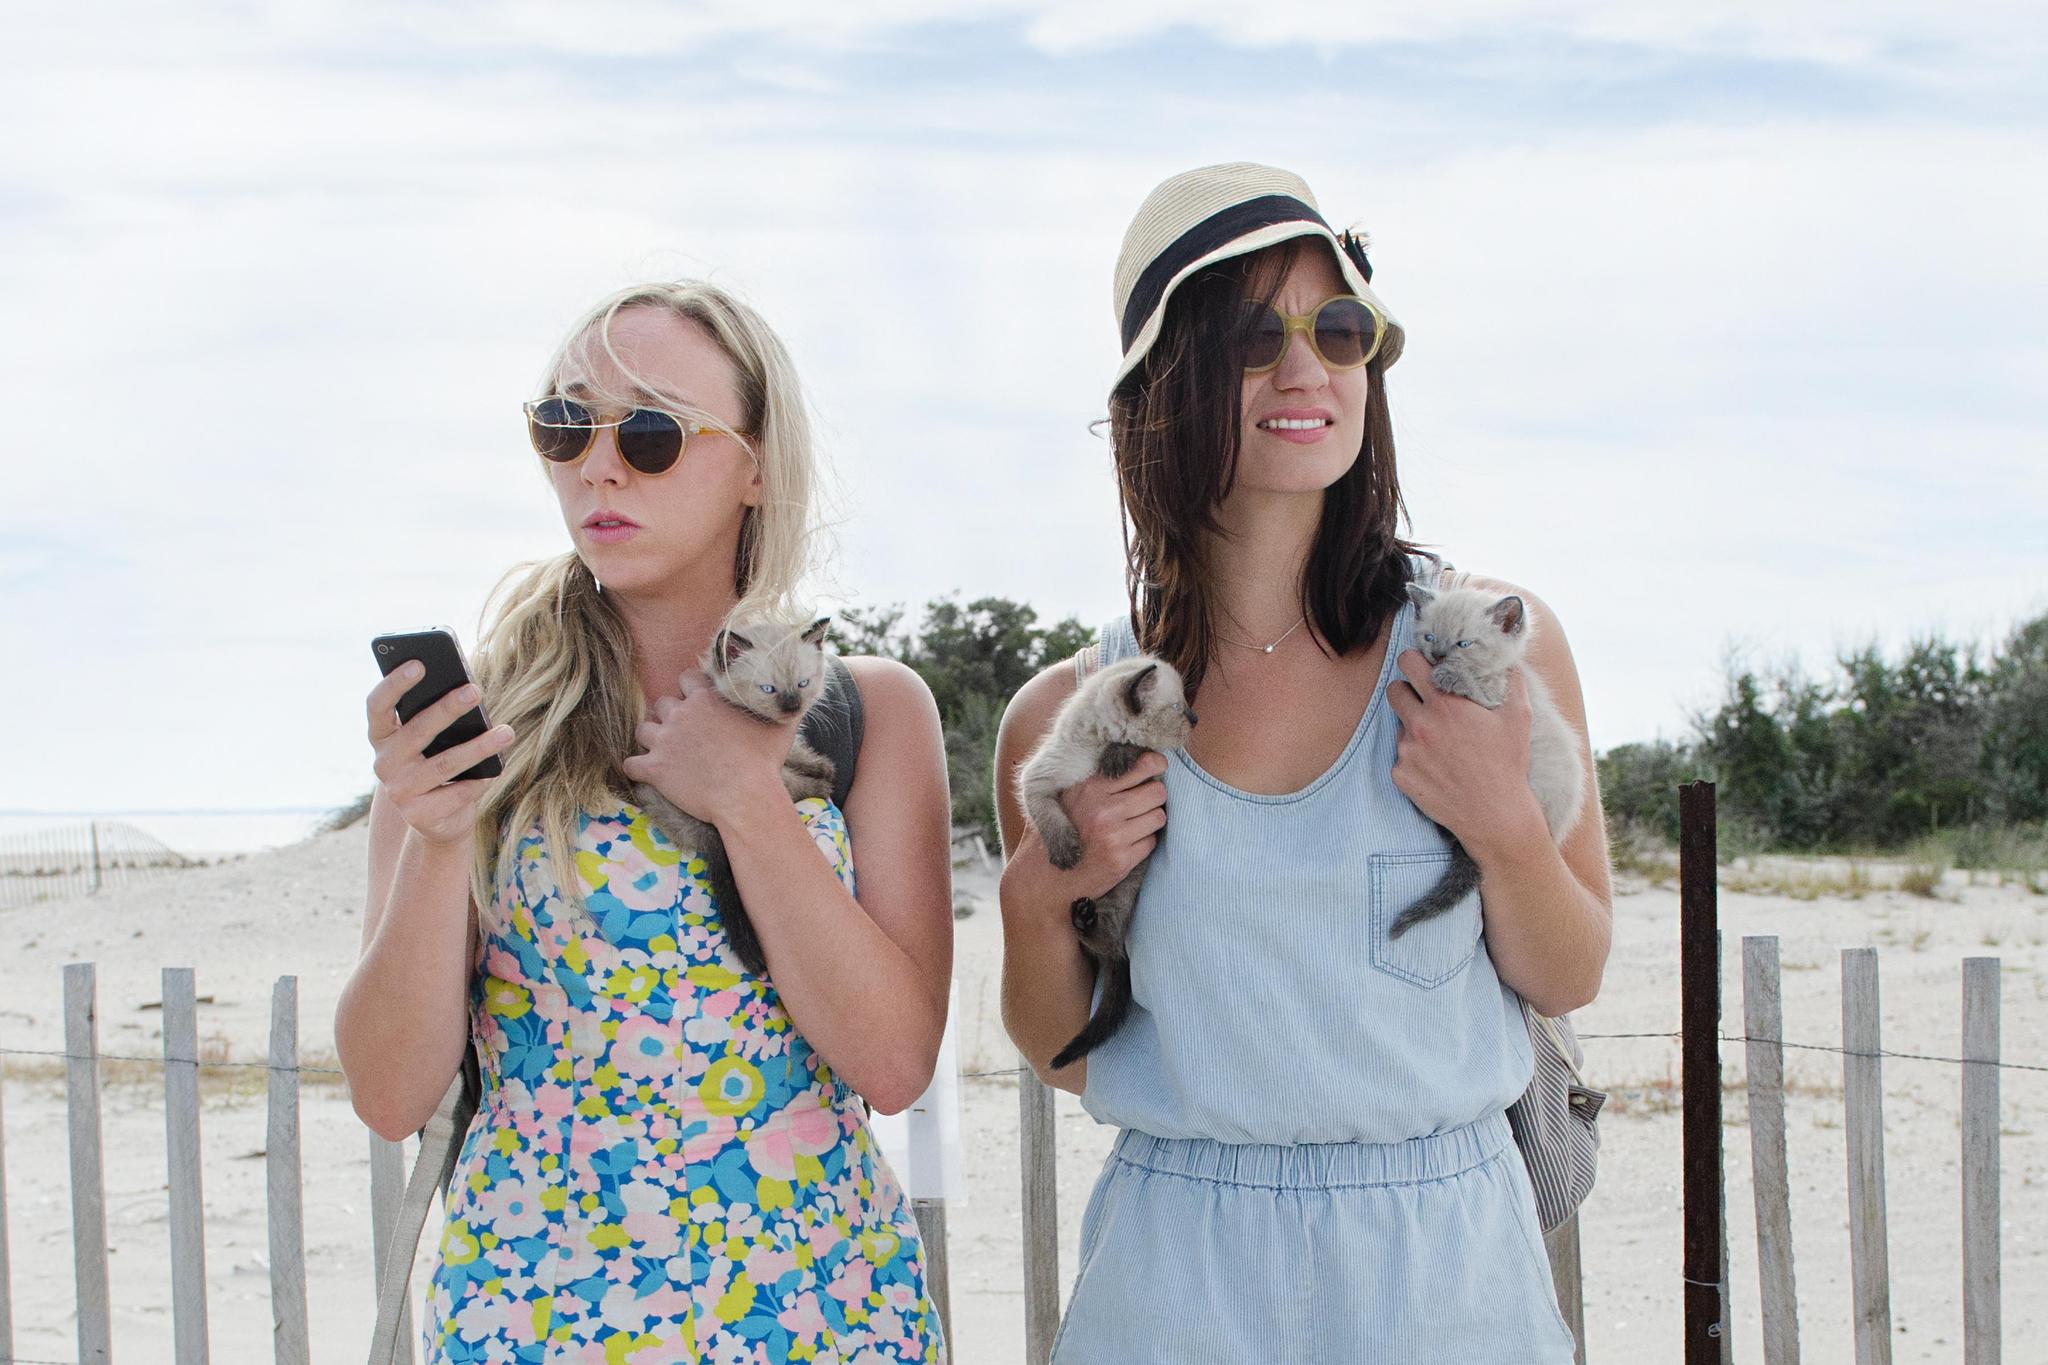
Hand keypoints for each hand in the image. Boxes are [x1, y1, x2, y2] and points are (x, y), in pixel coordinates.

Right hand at [366, 664, 513, 846]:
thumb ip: (438, 716)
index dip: (394, 684)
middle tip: (475, 690)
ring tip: (507, 732)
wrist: (438, 819)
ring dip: (479, 746)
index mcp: (382, 737)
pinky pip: (458, 793)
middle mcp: (384, 763)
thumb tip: (469, 690)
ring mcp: (399, 791)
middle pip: (417, 731)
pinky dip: (480, 780)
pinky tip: (497, 769)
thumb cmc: (438, 763)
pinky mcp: (419, 816)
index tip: (418, 663)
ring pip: (444, 764)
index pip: (378, 706)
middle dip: (447, 709)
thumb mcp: (434, 740)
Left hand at [622, 670, 794, 825]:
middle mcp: (681, 714)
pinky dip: (636, 768)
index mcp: (706, 699)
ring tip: (661, 748)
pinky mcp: (654, 768)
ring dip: (650, 737)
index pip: (686, 678)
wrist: (746, 796)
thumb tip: (798, 696)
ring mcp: (664, 741)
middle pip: (662, 702)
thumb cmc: (765, 760)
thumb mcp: (781, 725)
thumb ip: (783, 706)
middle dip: (669, 714)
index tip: (698, 703)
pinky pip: (630, 763)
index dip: (691, 690)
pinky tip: (645, 772)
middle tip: (682, 730)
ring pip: (642, 729)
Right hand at [1051, 750, 1169, 899]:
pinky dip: (1143, 843)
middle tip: (1140, 804)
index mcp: (1089, 787)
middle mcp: (1102, 809)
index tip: (1156, 768)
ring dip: (1150, 821)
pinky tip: (1125, 845)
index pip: (1141, 766)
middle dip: (1152, 798)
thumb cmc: (1061, 830)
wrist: (1045, 877)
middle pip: (1157, 791)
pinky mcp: (1120, 859)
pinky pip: (1151, 841)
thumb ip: (1100, 779)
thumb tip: (1145, 760)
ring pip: (1158, 816)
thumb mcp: (1071, 795)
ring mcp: (1112, 835)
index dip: (1154, 765)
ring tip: (1131, 825)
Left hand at [1386, 650, 1540, 847]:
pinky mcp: (1401, 775)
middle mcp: (1420, 724)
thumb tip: (1509, 661)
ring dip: (1413, 728)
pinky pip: (1400, 757)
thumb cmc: (1508, 765)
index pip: (1409, 663)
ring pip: (1399, 726)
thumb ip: (1512, 682)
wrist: (1495, 815)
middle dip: (1406, 691)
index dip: (1413, 661)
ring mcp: (1407, 751)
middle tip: (1423, 702)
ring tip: (1441, 744)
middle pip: (1394, 691)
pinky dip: (1414, 759)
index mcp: (1445, 704)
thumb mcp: (1519, 718)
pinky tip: (1436, 768)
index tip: (1419, 666)